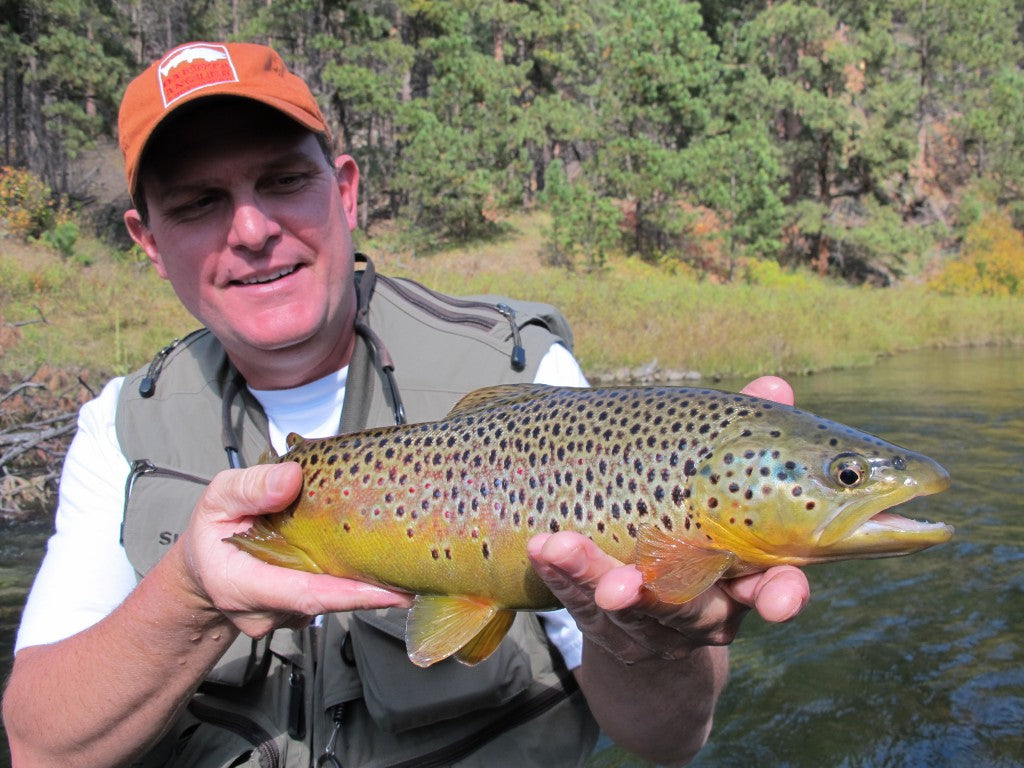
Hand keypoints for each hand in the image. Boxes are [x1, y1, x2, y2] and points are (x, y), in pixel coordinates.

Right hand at [175, 462, 410, 637]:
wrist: (202, 569)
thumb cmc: (211, 532)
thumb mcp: (218, 498)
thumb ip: (250, 488)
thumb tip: (290, 478)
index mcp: (243, 585)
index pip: (306, 596)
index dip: (351, 594)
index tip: (391, 591)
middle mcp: (267, 611)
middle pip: (329, 602)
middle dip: (374, 589)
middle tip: (417, 574)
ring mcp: (285, 618)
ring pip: (332, 601)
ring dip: (367, 584)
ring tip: (402, 562)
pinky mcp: (298, 614)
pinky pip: (330, 597)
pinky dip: (353, 581)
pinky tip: (373, 561)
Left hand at [527, 375, 808, 663]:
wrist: (662, 620)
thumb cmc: (708, 538)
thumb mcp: (733, 493)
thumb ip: (753, 444)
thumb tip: (774, 385)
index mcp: (748, 583)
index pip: (776, 591)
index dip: (784, 594)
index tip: (780, 600)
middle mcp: (704, 613)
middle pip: (691, 611)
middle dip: (659, 598)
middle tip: (623, 586)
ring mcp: (652, 624)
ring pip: (625, 608)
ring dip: (590, 575)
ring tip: (557, 546)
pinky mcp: (607, 625)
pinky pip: (580, 600)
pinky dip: (562, 572)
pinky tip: (540, 547)